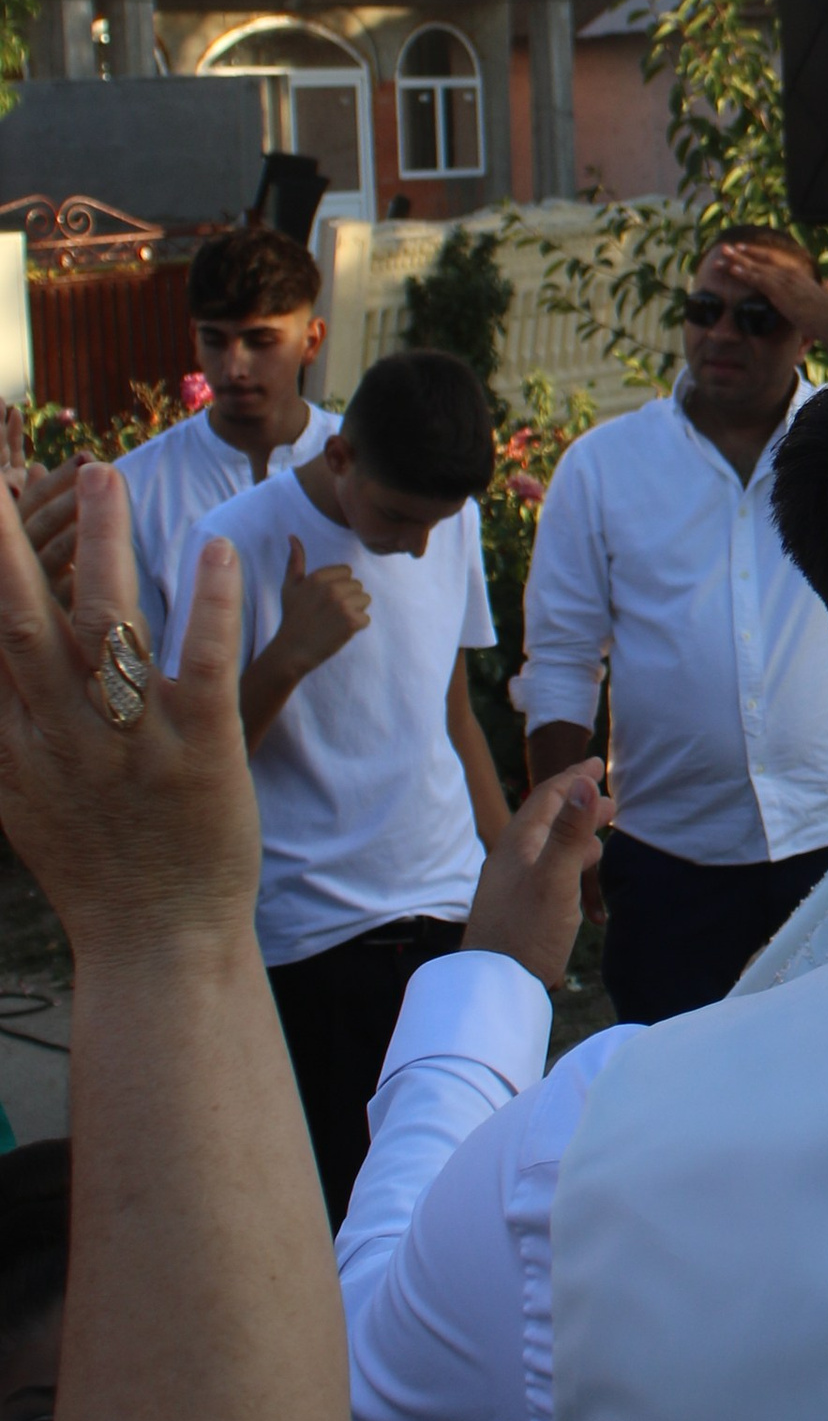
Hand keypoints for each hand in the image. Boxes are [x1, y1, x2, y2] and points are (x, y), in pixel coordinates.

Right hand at [0, 462, 260, 964]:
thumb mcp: (18, 800)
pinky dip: (206, 606)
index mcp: (17, 745)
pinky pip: (202, 663)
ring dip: (103, 546)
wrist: (158, 943)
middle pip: (22, 623)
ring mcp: (131, 740)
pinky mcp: (201, 749)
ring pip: (107, 626)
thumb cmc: (96, 868)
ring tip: (100, 477)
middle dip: (2, 546)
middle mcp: (62, 735)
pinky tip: (213, 552)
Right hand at [275, 532, 368, 672]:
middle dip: (347, 599)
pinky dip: (356, 627)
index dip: (338, 586)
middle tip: (329, 613)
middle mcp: (331, 588)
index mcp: (319, 577)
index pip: (347, 572)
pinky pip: (366, 618)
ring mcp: (343, 605)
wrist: (292, 650)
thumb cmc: (292, 617)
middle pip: (358, 586)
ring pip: (365, 600)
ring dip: (354, 611)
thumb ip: (295, 560)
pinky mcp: (351, 622)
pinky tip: (339, 631)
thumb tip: (293, 536)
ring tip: (335, 621)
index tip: (324, 599)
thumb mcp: (290, 586)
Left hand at [464, 767, 609, 996]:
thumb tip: (585, 782)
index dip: (573, 778)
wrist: (493, 986)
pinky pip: (544, 869)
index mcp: (517, 844)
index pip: (547, 797)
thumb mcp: (555, 878)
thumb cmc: (526, 932)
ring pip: (545, 847)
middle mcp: (509, 859)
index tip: (598, 764)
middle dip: (577, 806)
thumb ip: (570, 831)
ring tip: (600, 840)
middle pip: (545, 820)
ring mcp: (510, 884)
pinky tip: (576, 882)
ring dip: (573, 836)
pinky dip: (566, 862)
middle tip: (611, 806)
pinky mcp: (515, 907)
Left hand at [705, 234, 827, 359]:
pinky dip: (744, 273)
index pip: (773, 258)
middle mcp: (789, 272)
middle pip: (760, 259)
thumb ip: (821, 290)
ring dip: (736, 261)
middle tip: (725, 248)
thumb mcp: (821, 297)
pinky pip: (757, 279)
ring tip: (720, 257)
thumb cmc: (827, 313)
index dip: (756, 253)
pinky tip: (732, 269)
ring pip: (755, 267)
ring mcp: (783, 280)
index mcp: (797, 273)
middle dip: (741, 253)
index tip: (742, 248)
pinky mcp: (779, 290)